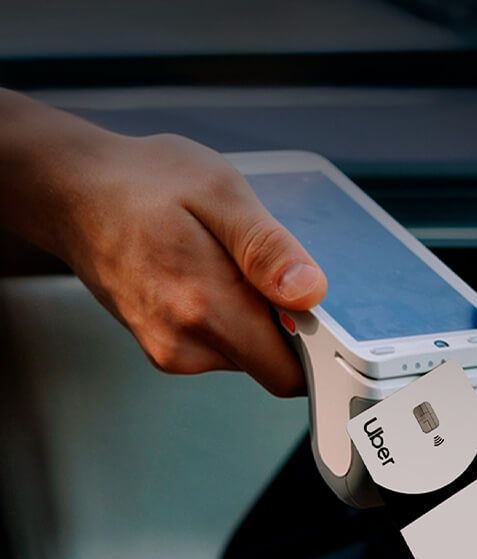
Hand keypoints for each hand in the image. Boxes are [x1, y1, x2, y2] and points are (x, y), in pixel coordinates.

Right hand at [0, 91, 326, 393]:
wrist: (73, 191)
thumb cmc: (142, 183)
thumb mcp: (220, 192)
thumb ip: (267, 249)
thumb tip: (310, 293)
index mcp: (205, 308)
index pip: (288, 375)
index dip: (316, 345)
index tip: (321, 308)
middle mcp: (184, 344)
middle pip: (269, 362)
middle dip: (283, 320)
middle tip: (262, 259)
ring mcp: (168, 348)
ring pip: (243, 349)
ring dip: (252, 311)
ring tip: (224, 255)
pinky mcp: (160, 343)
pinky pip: (217, 339)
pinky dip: (225, 310)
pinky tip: (205, 265)